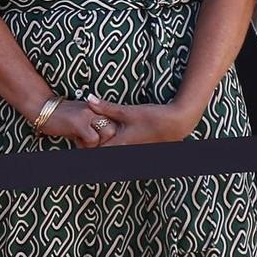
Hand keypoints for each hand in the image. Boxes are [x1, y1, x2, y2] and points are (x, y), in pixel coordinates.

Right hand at [37, 98, 113, 148]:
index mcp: (96, 108)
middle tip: (90, 144)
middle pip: (113, 129)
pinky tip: (75, 141)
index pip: (113, 124)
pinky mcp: (79, 122)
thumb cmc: (59, 117)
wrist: (40, 106)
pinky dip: (86, 145)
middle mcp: (95, 109)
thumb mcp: (78, 120)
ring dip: (97, 143)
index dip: (108, 138)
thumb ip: (91, 127)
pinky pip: (93, 140)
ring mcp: (88, 115)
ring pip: (108, 134)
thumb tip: (101, 143)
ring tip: (82, 142)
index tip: (99, 144)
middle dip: (105, 141)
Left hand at [83, 97, 197, 146]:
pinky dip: (115, 147)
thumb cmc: (152, 117)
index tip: (79, 139)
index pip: (96, 153)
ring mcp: (134, 153)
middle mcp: (126, 152)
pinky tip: (114, 138)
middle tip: (84, 139)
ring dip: (105, 148)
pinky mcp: (140, 151)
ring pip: (114, 154)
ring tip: (96, 139)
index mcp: (120, 145)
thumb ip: (107, 107)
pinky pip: (123, 152)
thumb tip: (88, 100)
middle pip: (103, 156)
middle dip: (93, 149)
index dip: (86, 147)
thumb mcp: (128, 111)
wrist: (177, 124)